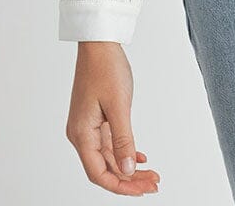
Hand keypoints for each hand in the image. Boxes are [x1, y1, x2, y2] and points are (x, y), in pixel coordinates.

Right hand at [65, 41, 159, 195]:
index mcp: (81, 134)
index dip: (120, 186)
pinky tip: (140, 157)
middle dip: (129, 179)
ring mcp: (88, 126)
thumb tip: (126, 170)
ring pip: (109, 156)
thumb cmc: (106, 68)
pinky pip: (110, 143)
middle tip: (153, 184)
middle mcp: (81, 134)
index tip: (142, 190)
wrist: (99, 44)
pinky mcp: (96, 118)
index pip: (98, 173)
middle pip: (105, 168)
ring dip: (129, 166)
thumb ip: (123, 139)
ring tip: (152, 174)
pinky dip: (125, 151)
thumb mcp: (119, 105)